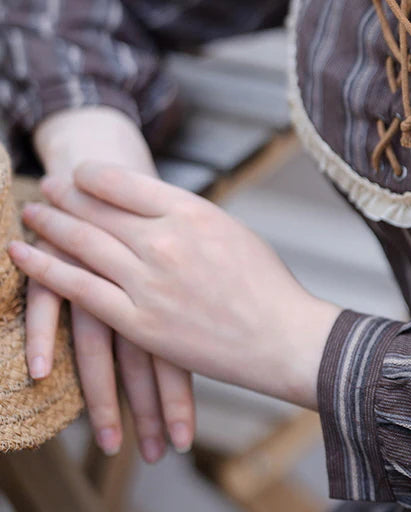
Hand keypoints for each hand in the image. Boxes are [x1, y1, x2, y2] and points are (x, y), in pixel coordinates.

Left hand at [11, 162, 340, 408]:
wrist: (282, 338)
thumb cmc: (267, 285)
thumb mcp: (232, 231)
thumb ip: (190, 219)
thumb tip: (158, 210)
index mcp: (192, 212)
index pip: (126, 181)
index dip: (93, 175)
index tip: (79, 173)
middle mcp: (164, 240)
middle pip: (98, 209)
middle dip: (66, 195)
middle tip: (46, 187)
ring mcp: (147, 282)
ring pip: (82, 244)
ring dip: (50, 224)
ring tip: (32, 213)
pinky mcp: (138, 321)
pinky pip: (79, 290)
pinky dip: (45, 269)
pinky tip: (22, 255)